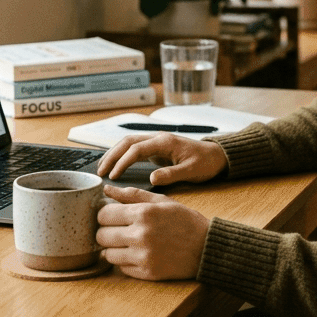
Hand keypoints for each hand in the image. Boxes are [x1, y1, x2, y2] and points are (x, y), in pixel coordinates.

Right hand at [95, 132, 227, 185]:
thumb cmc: (206, 163)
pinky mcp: (156, 148)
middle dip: (111, 156)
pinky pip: (134, 149)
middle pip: (127, 142)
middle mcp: (158, 138)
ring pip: (128, 143)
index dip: (122, 162)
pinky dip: (121, 155)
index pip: (136, 149)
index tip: (113, 176)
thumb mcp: (191, 171)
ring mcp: (156, 142)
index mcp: (165, 142)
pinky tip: (114, 165)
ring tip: (101, 168)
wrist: (217, 156)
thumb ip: (172, 174)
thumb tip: (152, 179)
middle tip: (99, 172)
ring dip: (113, 154)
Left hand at [97, 185, 208, 279]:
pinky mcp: (147, 273)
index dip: (105, 215)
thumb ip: (132, 194)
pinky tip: (137, 254)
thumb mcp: (161, 200)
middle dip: (106, 232)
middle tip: (117, 230)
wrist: (207, 247)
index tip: (111, 216)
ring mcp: (143, 256)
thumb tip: (106, 189)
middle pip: (102, 236)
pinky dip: (125, 261)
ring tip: (126, 243)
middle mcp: (140, 235)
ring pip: (108, 254)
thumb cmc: (184, 221)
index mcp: (143, 213)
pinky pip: (121, 268)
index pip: (104, 215)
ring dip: (113, 249)